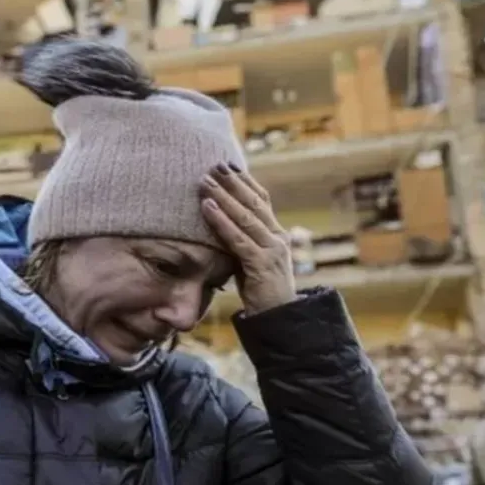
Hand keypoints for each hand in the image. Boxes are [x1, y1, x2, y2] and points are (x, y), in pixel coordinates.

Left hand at [199, 163, 295, 314]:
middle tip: (214, 164)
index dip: (245, 181)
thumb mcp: (251, 260)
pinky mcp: (262, 264)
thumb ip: (242, 241)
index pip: (261, 200)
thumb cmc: (261, 291)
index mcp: (276, 234)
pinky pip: (237, 239)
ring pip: (245, 217)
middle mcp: (277, 237)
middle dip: (232, 182)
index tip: (228, 164)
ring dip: (222, 196)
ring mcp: (272, 250)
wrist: (279, 320)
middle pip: (253, 202)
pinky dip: (220, 221)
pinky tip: (206, 207)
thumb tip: (220, 223)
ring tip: (205, 180)